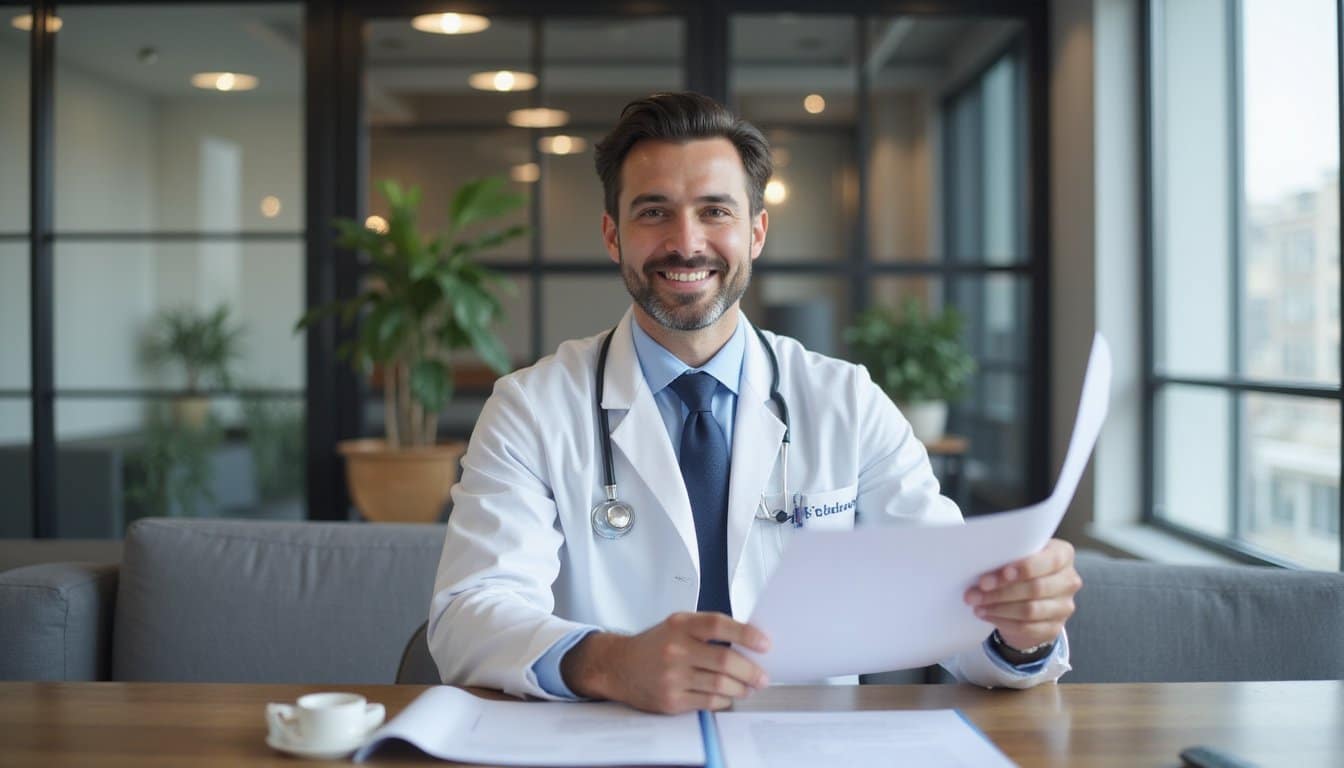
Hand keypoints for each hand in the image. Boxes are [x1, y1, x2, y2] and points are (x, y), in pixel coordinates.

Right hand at [560, 612, 770, 713]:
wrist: (619, 666)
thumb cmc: (654, 645)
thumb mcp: (676, 625)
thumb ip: (707, 629)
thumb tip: (748, 640)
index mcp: (680, 625)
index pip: (718, 624)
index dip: (746, 633)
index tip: (765, 643)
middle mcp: (675, 649)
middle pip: (725, 660)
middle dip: (751, 670)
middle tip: (762, 675)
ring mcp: (672, 677)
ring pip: (720, 684)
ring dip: (741, 688)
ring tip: (748, 687)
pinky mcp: (671, 700)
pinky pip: (709, 702)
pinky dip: (724, 700)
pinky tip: (728, 696)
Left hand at [964, 538, 1080, 650]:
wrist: (1029, 598)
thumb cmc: (1021, 569)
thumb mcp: (1019, 556)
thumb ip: (1009, 555)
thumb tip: (982, 561)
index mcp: (1063, 555)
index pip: (1050, 561)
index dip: (1026, 568)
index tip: (1002, 573)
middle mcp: (1069, 580)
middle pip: (1036, 588)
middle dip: (1002, 591)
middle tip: (975, 592)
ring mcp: (1064, 607)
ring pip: (1030, 610)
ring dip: (998, 608)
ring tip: (977, 604)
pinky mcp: (1054, 628)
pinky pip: (1027, 627)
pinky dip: (1003, 621)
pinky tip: (986, 615)